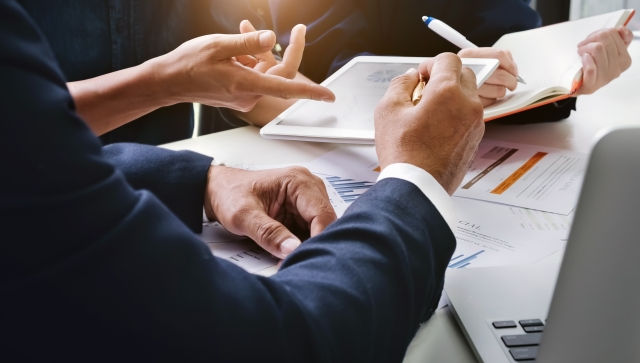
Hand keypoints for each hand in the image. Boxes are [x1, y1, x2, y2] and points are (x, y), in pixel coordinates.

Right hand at [149, 28, 334, 111]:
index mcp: (246, 84)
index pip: (286, 87)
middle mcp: (249, 94)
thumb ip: (247, 42)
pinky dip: (250, 60)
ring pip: (265, 71)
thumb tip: (270, 38)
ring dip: (258, 52)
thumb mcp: (218, 45)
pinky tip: (235, 48)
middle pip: (279, 73)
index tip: (328, 96)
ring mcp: (244, 96)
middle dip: (285, 50)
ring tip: (238, 35)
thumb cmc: (188, 64)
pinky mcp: (239, 94)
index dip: (310, 92)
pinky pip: (254, 74)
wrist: (168, 82)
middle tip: (299, 29)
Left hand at [204, 166, 336, 258]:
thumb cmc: (229, 193)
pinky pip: (310, 231)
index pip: (322, 213)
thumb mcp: (243, 216)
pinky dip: (301, 243)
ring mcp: (306, 199)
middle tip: (299, 261)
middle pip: (325, 222)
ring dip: (308, 244)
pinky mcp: (301, 211)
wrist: (218, 190)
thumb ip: (267, 233)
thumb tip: (291, 249)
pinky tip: (289, 251)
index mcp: (297, 181)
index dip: (319, 238)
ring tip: (291, 257)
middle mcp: (307, 187)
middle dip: (314, 243)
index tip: (307, 256)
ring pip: (320, 228)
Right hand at [375, 53, 484, 193]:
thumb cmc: (404, 154)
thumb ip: (400, 85)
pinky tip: (434, 128)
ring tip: (427, 113)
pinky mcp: (476, 139)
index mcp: (448, 92)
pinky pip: (469, 116)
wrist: (418, 187)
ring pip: (468, 95)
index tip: (421, 75)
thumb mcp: (388, 110)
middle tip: (423, 91)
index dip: (430, 63)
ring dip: (451, 96)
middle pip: (464, 74)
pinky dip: (456, 114)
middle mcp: (468, 105)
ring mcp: (476, 123)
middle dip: (444, 77)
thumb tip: (409, 78)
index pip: (448, 59)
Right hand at [457, 48, 518, 106]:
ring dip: (501, 91)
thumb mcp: (473, 58)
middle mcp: (466, 70)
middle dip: (511, 81)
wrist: (441, 88)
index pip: (498, 56)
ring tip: (497, 89)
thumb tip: (510, 66)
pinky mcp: (469, 103)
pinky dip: (491, 100)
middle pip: (501, 76)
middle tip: (512, 83)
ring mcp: (466, 88)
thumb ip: (493, 57)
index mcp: (468, 55)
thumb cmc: (461, 73)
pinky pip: (490, 102)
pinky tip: (486, 96)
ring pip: (499, 91)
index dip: (510, 65)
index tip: (513, 71)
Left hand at [576, 26, 632, 94]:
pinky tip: (583, 59)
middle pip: (604, 38)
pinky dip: (586, 60)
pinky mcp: (591, 86)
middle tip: (584, 45)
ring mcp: (605, 78)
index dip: (599, 32)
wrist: (578, 85)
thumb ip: (618, 37)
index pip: (614, 33)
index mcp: (624, 59)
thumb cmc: (593, 65)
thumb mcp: (607, 49)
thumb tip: (621, 29)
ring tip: (581, 52)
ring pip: (598, 49)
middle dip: (591, 39)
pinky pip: (591, 68)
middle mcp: (617, 69)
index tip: (592, 39)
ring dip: (585, 47)